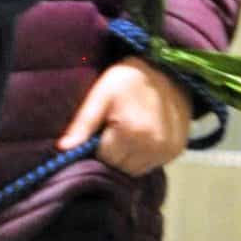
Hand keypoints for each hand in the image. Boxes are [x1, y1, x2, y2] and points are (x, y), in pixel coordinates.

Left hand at [58, 61, 192, 176]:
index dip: (98, 147)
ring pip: (136, 170)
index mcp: (132, 132)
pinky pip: (152, 165)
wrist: (167, 70)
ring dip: (128, 158)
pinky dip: (143, 157)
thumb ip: (83, 123)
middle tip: (113, 132)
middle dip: (112, 154)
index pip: (104, 159)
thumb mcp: (100, 95)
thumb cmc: (128, 80)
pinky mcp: (176, 151)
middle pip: (120, 167)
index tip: (100, 131)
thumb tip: (63, 148)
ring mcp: (167, 150)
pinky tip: (141, 138)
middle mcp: (153, 146)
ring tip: (127, 134)